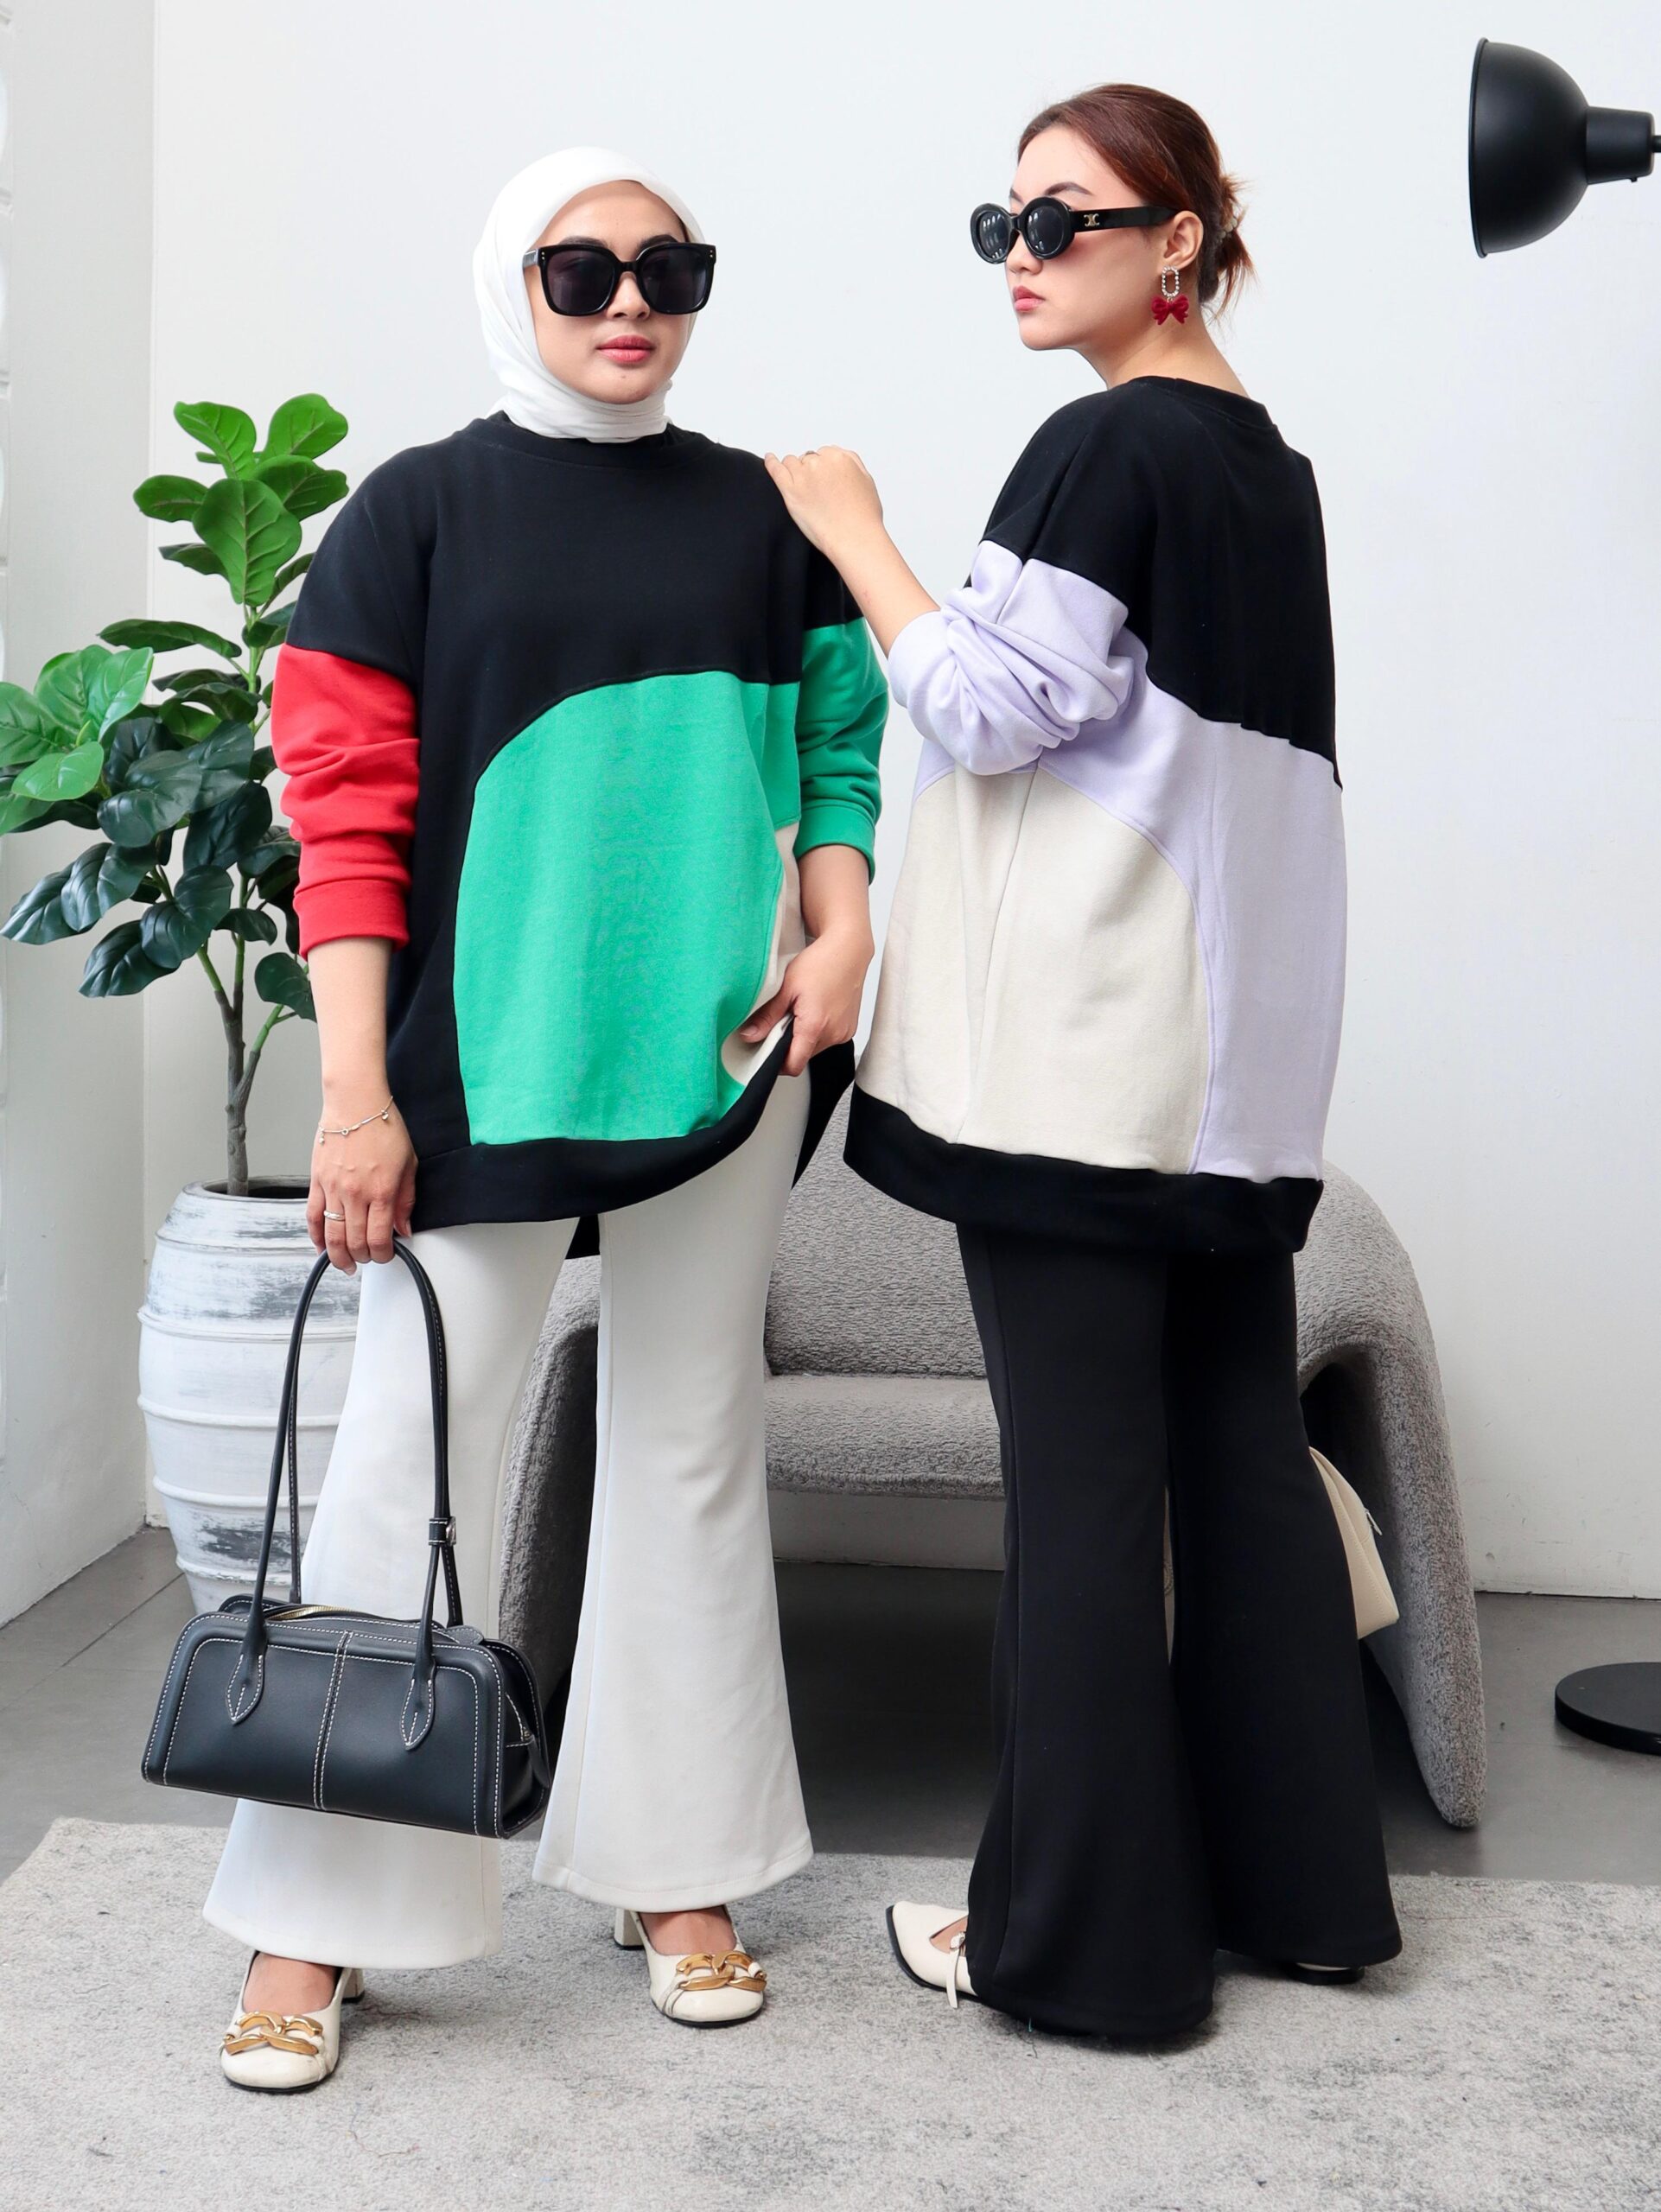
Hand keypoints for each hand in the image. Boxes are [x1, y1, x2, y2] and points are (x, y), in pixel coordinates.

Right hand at [308, 1095, 417, 1272]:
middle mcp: (356, 1193)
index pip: (380, 1238)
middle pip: (355, 1242)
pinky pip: (313, 1216)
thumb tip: (404, 1228)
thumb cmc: (383, 1127)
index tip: (386, 1254)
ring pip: (332, 1234)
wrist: (355, 1103)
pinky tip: (321, 1246)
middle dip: (363, 1257)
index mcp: (382, 1191)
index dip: (384, 1254)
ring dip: (338, 1255)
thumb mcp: (409, 1163)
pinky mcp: (317, 1181)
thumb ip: (406, 1200)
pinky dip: (316, 1236)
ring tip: (345, 1263)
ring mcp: (333, 1189)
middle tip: (368, 1259)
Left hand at [739, 925, 873, 1075]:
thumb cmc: (821, 962)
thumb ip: (767, 1016)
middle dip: (789, 1044)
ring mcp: (845, 1032)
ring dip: (804, 1037)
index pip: (794, 1065)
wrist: (849, 950)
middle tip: (783, 1019)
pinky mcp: (850, 1028)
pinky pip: (828, 1038)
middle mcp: (834, 1034)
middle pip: (804, 1056)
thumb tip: (750, 1035)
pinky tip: (815, 1010)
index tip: (768, 1053)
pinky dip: (818, 1030)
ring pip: (815, 1048)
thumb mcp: (787, 988)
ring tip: (801, 1010)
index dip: (777, 1064)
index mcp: (815, 1027)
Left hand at [763, 446, 883, 559]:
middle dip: (809, 470)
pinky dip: (771, 462)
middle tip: (815, 490)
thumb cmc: (863, 517)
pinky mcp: (790, 491)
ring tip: (799, 486)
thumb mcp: (866, 480)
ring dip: (794, 470)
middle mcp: (820, 463)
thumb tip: (838, 456)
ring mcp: (803, 476)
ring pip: (791, 462)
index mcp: (840, 458)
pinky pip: (775, 469)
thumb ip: (852, 463)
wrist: (854, 538)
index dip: (823, 468)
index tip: (823, 479)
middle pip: (807, 459)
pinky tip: (769, 458)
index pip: (824, 454)